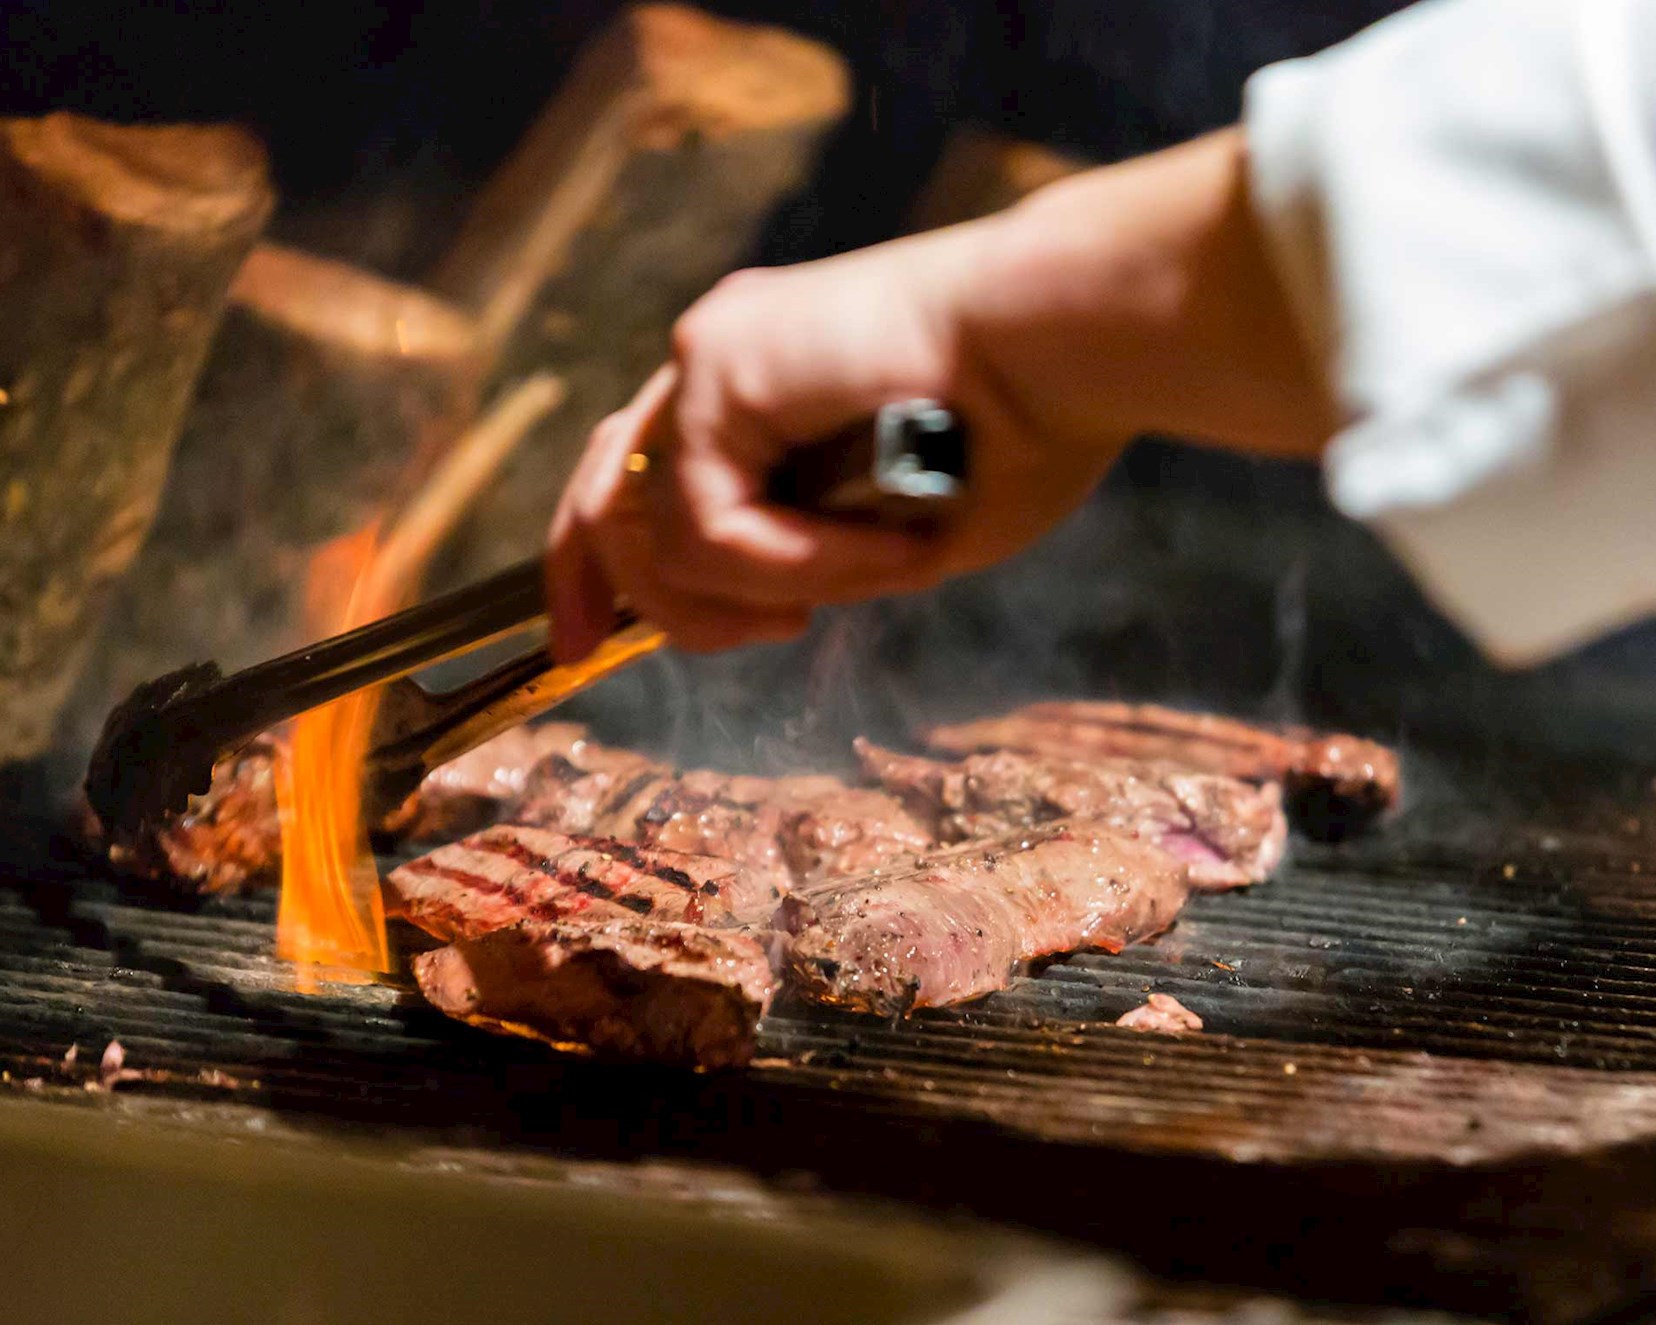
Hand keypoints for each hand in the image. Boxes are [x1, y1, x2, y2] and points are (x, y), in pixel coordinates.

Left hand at [546, 131, 1333, 657]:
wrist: (1068, 341)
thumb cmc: (1032, 429)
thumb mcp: (906, 526)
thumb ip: (823, 555)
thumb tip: (776, 606)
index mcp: (763, 384)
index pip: (641, 475)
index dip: (599, 563)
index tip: (587, 641)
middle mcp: (723, 359)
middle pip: (605, 490)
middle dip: (601, 588)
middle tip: (604, 652)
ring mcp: (712, 355)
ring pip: (656, 534)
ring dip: (761, 594)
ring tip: (877, 577)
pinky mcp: (718, 361)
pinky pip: (710, 525)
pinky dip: (798, 564)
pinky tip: (889, 555)